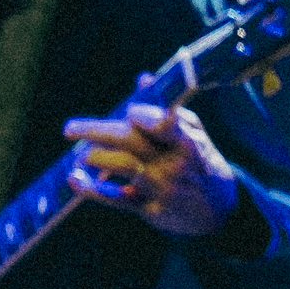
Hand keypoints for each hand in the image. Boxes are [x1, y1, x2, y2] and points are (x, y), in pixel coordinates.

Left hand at [64, 98, 238, 236]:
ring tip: (80, 156)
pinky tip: (75, 180)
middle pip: (131, 141)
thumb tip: (143, 79)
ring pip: (122, 166)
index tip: (128, 111)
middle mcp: (175, 163)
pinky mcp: (150, 208)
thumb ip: (164, 109)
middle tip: (69, 128)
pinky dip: (92, 189)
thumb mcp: (191, 134)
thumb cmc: (199, 162)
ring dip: (95, 157)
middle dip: (97, 131)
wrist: (219, 210)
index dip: (144, 116)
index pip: (164, 125)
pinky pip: (116, 198)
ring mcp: (162, 187)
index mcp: (187, 140)